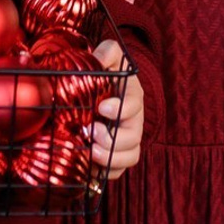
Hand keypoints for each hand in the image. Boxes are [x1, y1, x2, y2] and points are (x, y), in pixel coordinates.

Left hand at [89, 39, 144, 177]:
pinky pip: (118, 171)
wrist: (106, 91)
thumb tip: (98, 59)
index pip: (134, 104)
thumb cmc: (107, 73)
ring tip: (90, 151)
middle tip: (90, 131)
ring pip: (130, 157)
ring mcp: (128, 140)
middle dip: (112, 139)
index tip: (101, 108)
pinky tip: (89, 167)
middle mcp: (134, 121)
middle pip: (133, 137)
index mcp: (132, 96)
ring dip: (110, 158)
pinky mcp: (118, 156)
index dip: (121, 109)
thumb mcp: (109, 56)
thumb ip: (107, 51)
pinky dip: (106, 172)